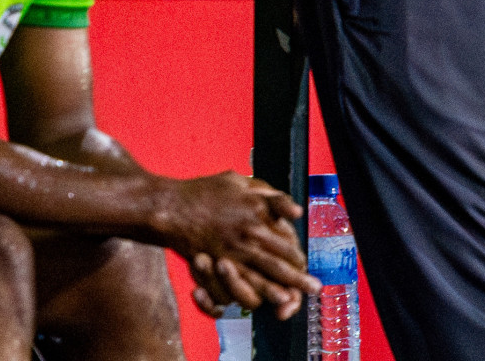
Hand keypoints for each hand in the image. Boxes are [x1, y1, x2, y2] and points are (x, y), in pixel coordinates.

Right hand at [153, 172, 320, 319]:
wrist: (170, 207)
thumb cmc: (207, 191)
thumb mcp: (243, 182)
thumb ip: (273, 197)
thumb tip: (298, 211)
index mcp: (259, 211)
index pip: (286, 239)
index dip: (297, 255)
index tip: (305, 264)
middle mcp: (248, 233)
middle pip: (279, 261)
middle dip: (298, 277)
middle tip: (314, 288)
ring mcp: (231, 250)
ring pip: (260, 275)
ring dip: (278, 290)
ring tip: (293, 301)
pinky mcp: (214, 262)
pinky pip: (235, 282)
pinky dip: (249, 292)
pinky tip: (259, 302)